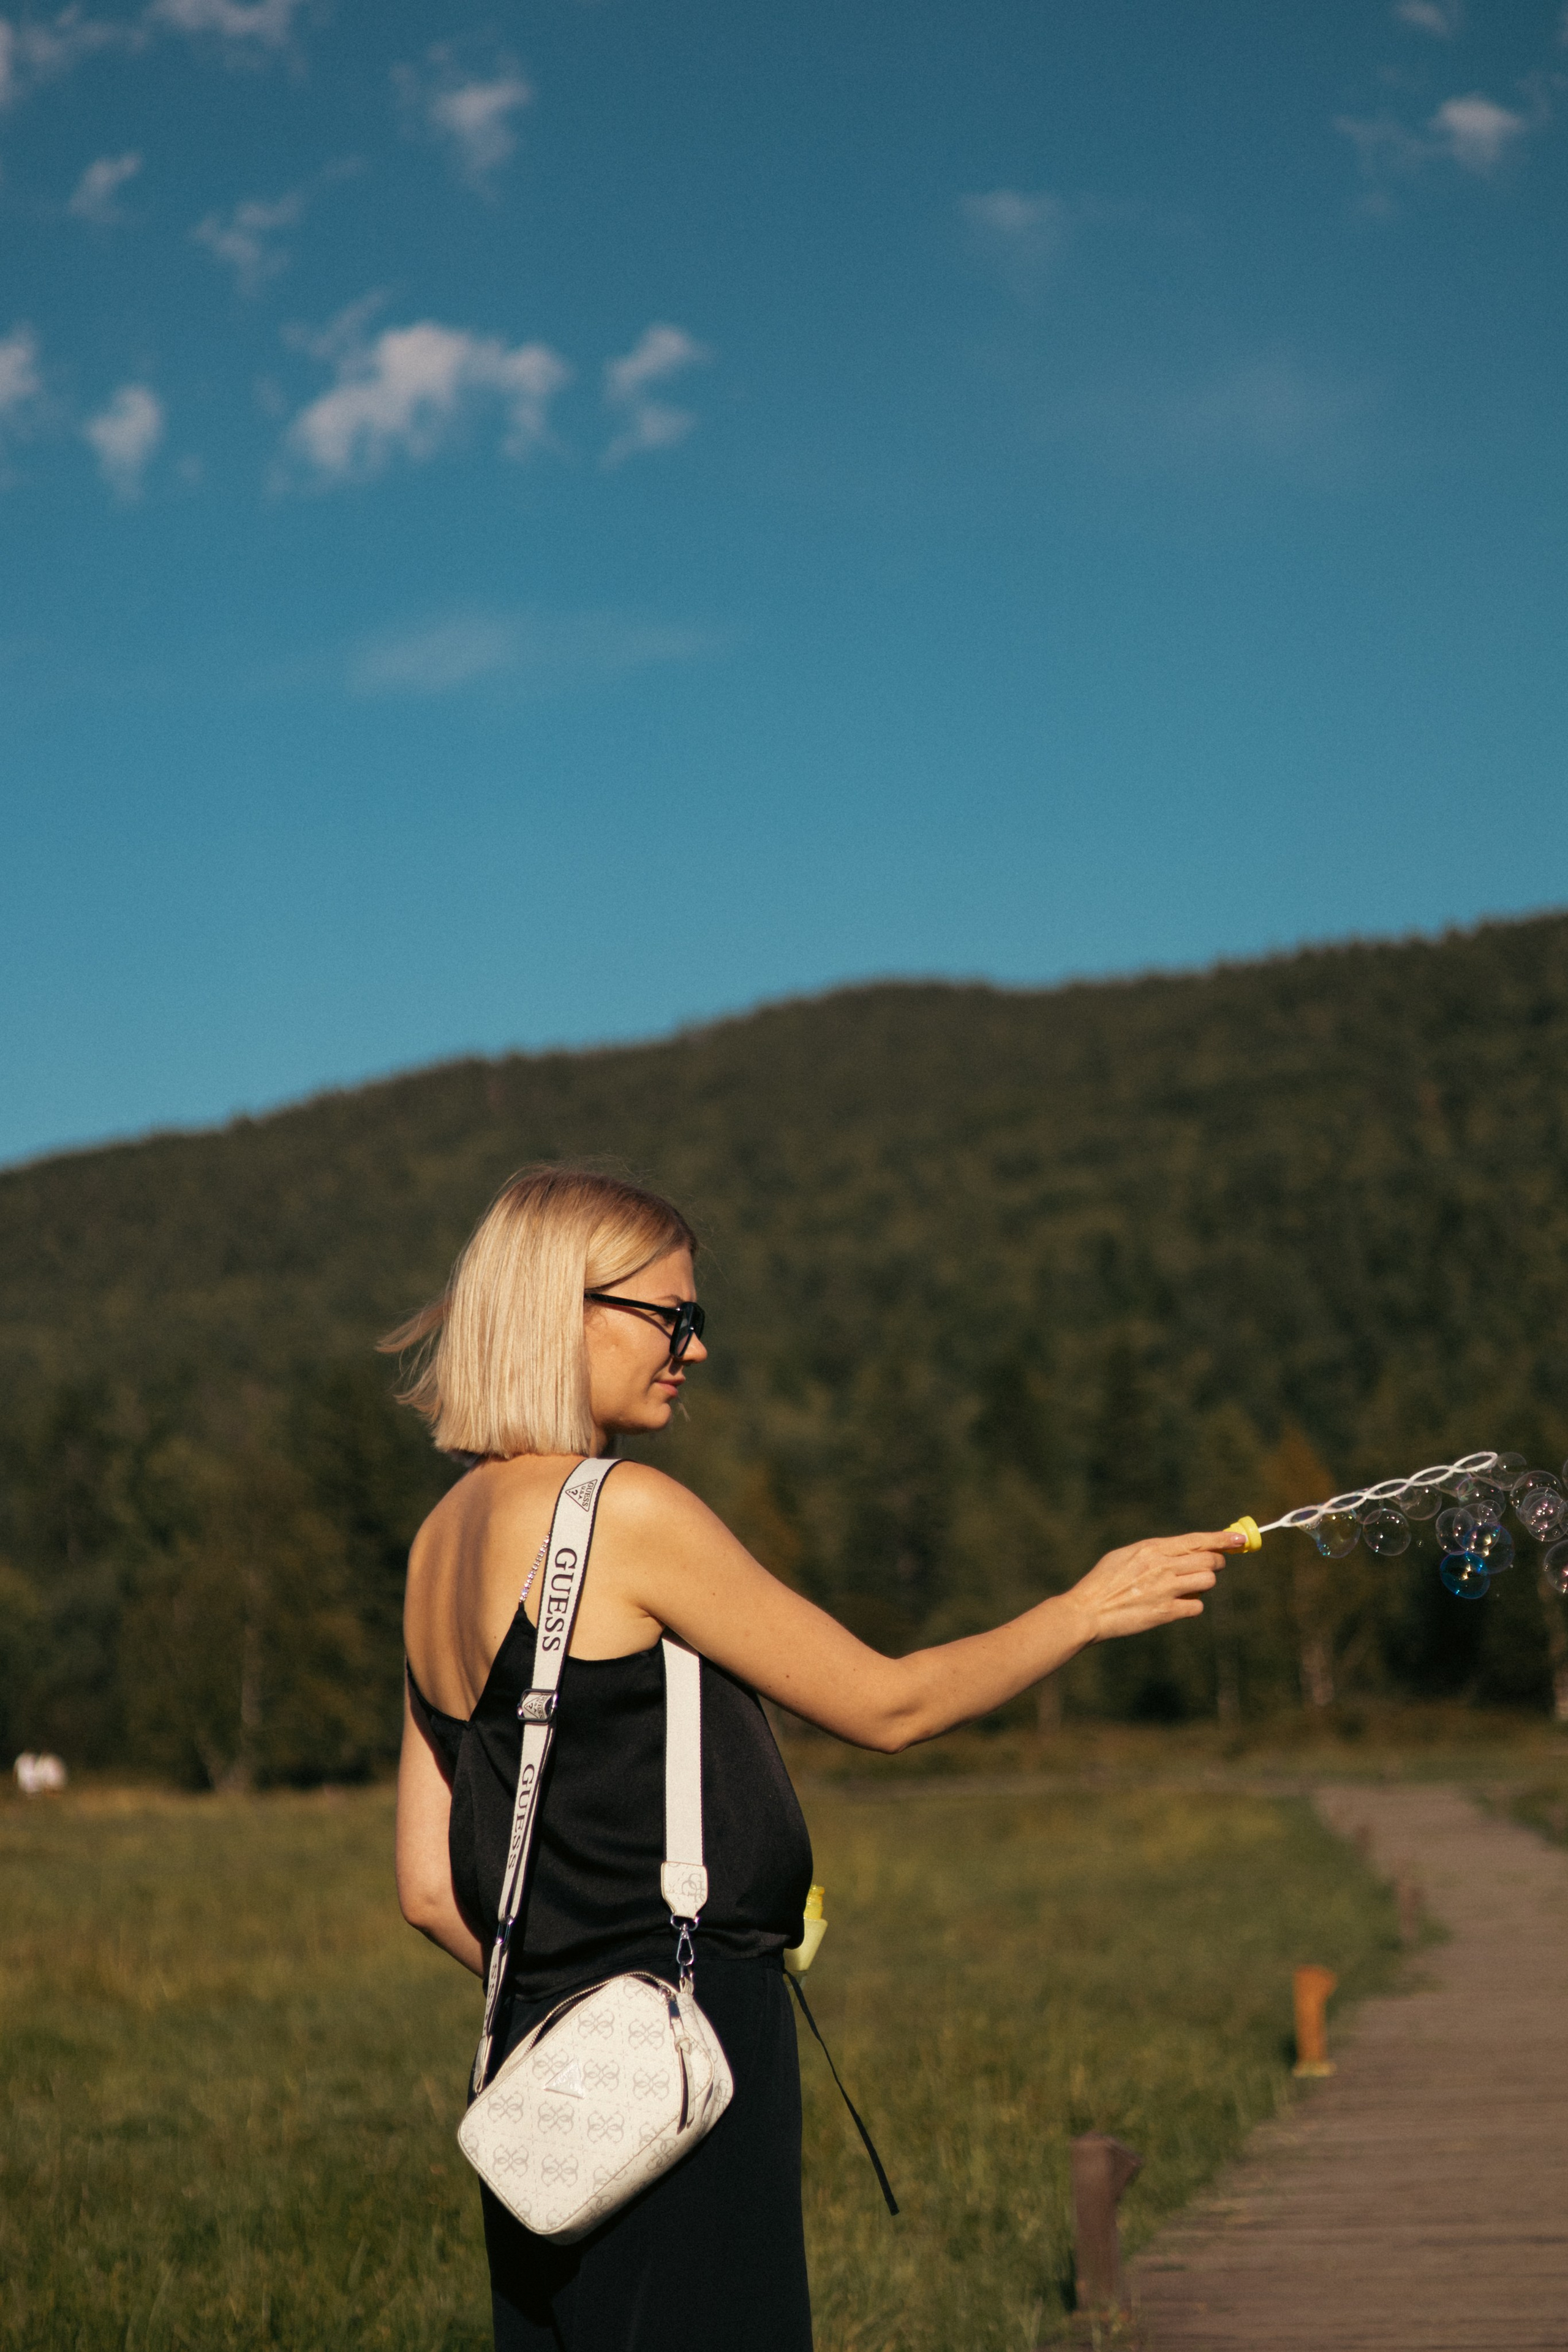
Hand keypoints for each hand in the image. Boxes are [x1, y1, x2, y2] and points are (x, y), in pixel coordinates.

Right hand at [1065, 1529, 1241, 1645]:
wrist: (1088, 1611)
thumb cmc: (1103, 1581)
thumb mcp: (1126, 1555)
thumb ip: (1155, 1551)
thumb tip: (1183, 1550)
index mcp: (1152, 1548)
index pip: (1197, 1540)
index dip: (1223, 1539)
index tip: (1241, 1539)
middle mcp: (1162, 1566)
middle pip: (1209, 1561)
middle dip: (1214, 1564)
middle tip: (1207, 1567)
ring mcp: (1166, 1590)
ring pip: (1207, 1582)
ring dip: (1202, 1585)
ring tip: (1188, 1587)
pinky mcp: (1166, 1613)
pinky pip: (1196, 1607)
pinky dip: (1191, 1606)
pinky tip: (1177, 1605)